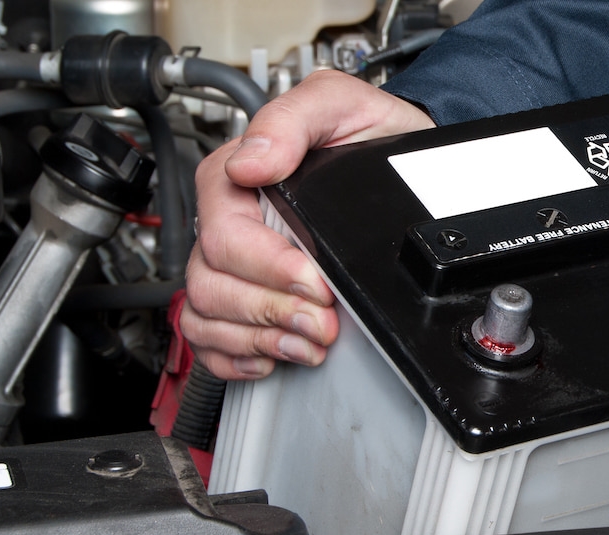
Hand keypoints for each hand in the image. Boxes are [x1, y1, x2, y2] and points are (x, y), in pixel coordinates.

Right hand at [181, 70, 435, 379]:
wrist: (402, 159)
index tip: (315, 282)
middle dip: (271, 311)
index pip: (224, 236)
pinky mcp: (248, 294)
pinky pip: (210, 339)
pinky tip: (274, 353)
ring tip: (310, 341)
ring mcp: (234, 262)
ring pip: (206, 315)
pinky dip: (238, 356)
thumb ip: (293, 119)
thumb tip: (253, 161)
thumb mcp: (340, 104)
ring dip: (260, 338)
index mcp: (236, 177)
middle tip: (323, 321)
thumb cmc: (369, 133)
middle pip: (212, 284)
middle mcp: (230, 222)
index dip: (269, 268)